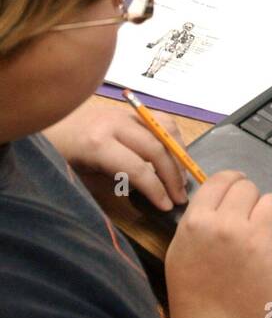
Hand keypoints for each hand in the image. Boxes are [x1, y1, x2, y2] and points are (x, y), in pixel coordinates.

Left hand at [41, 98, 188, 210]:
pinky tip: (174, 154)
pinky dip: (172, 136)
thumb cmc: (58, 157)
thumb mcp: (82, 178)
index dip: (157, 189)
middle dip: (173, 175)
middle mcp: (115, 123)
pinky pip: (159, 119)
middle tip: (181, 197)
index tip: (167, 207)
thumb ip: (114, 182)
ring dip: (178, 153)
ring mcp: (123, 112)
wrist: (43, 125)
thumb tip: (146, 189)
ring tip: (182, 176)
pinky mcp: (127, 110)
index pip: (139, 168)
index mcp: (98, 144)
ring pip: (165, 128)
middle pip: (157, 148)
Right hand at [164, 171, 271, 317]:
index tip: (237, 188)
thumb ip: (199, 217)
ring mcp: (256, 241)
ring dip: (268, 214)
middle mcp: (227, 226)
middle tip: (246, 218)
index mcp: (198, 222)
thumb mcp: (180, 248)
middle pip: (249, 188)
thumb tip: (220, 195)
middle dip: (248, 201)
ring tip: (261, 232)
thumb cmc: (193, 292)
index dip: (232, 181)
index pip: (222, 180)